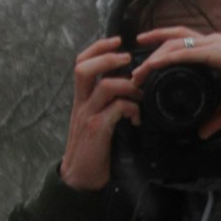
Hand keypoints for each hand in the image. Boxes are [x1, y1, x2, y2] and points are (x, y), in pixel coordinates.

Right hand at [59, 37, 140, 190]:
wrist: (80, 179)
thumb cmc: (94, 150)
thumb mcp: (98, 121)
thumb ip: (109, 104)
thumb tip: (132, 90)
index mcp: (82, 99)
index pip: (81, 63)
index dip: (98, 48)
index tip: (117, 41)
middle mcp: (81, 104)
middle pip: (83, 68)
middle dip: (107, 57)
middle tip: (127, 58)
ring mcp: (87, 116)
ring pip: (104, 86)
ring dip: (127, 85)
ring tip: (140, 94)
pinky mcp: (96, 130)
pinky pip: (116, 110)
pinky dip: (131, 109)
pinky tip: (137, 119)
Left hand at [133, 28, 220, 138]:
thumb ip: (220, 117)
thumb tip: (204, 133)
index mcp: (211, 50)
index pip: (179, 45)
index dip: (160, 53)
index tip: (144, 69)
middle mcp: (208, 42)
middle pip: (170, 39)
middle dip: (148, 50)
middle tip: (132, 69)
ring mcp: (211, 44)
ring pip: (173, 44)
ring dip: (152, 56)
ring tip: (137, 70)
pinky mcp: (216, 50)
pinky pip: (185, 52)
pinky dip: (167, 57)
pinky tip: (153, 64)